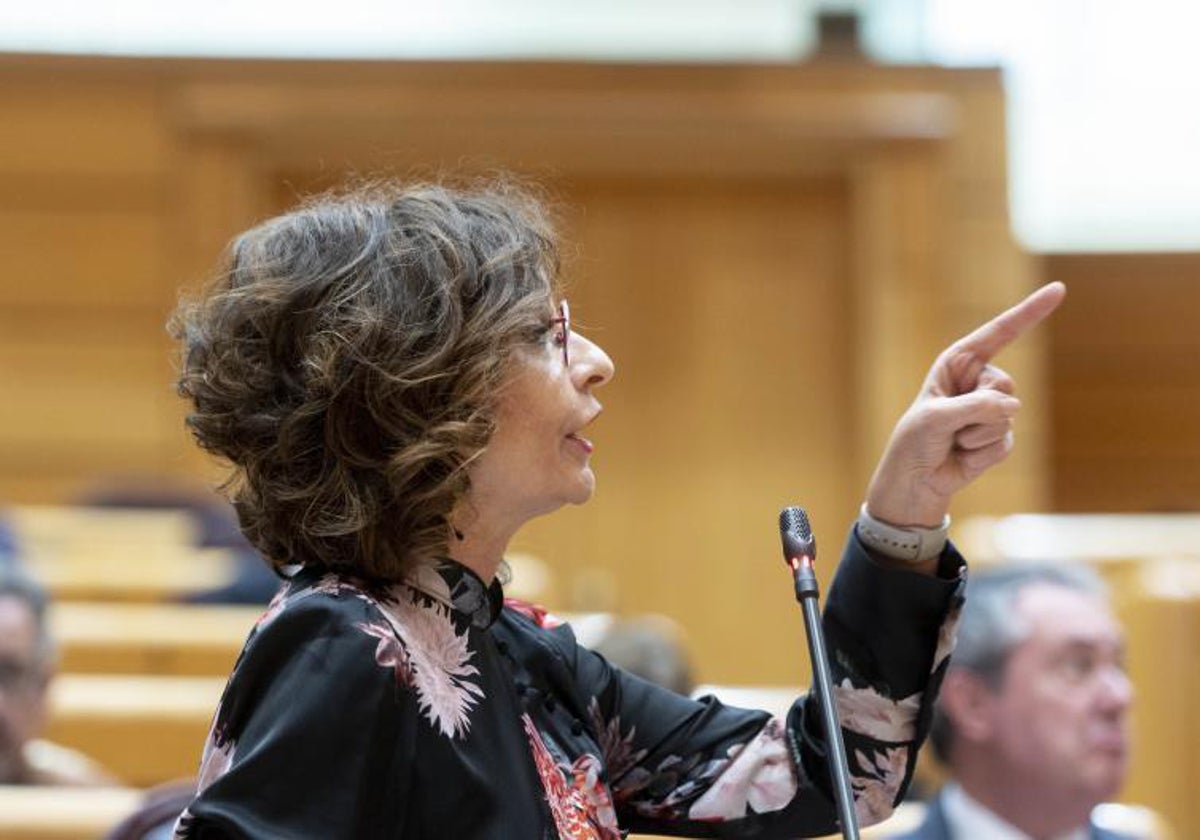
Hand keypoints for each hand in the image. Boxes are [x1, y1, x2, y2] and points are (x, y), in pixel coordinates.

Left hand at [865, 282, 1065, 528]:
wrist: (915, 480)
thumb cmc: (915, 442)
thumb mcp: (935, 418)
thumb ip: (973, 408)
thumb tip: (1011, 408)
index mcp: (959, 362)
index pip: (999, 332)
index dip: (1029, 312)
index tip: (1058, 289)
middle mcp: (977, 381)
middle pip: (1005, 385)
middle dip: (978, 409)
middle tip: (950, 424)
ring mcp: (991, 409)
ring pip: (1007, 416)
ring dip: (976, 435)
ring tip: (953, 440)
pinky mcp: (999, 436)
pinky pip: (1006, 442)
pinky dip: (982, 453)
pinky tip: (963, 455)